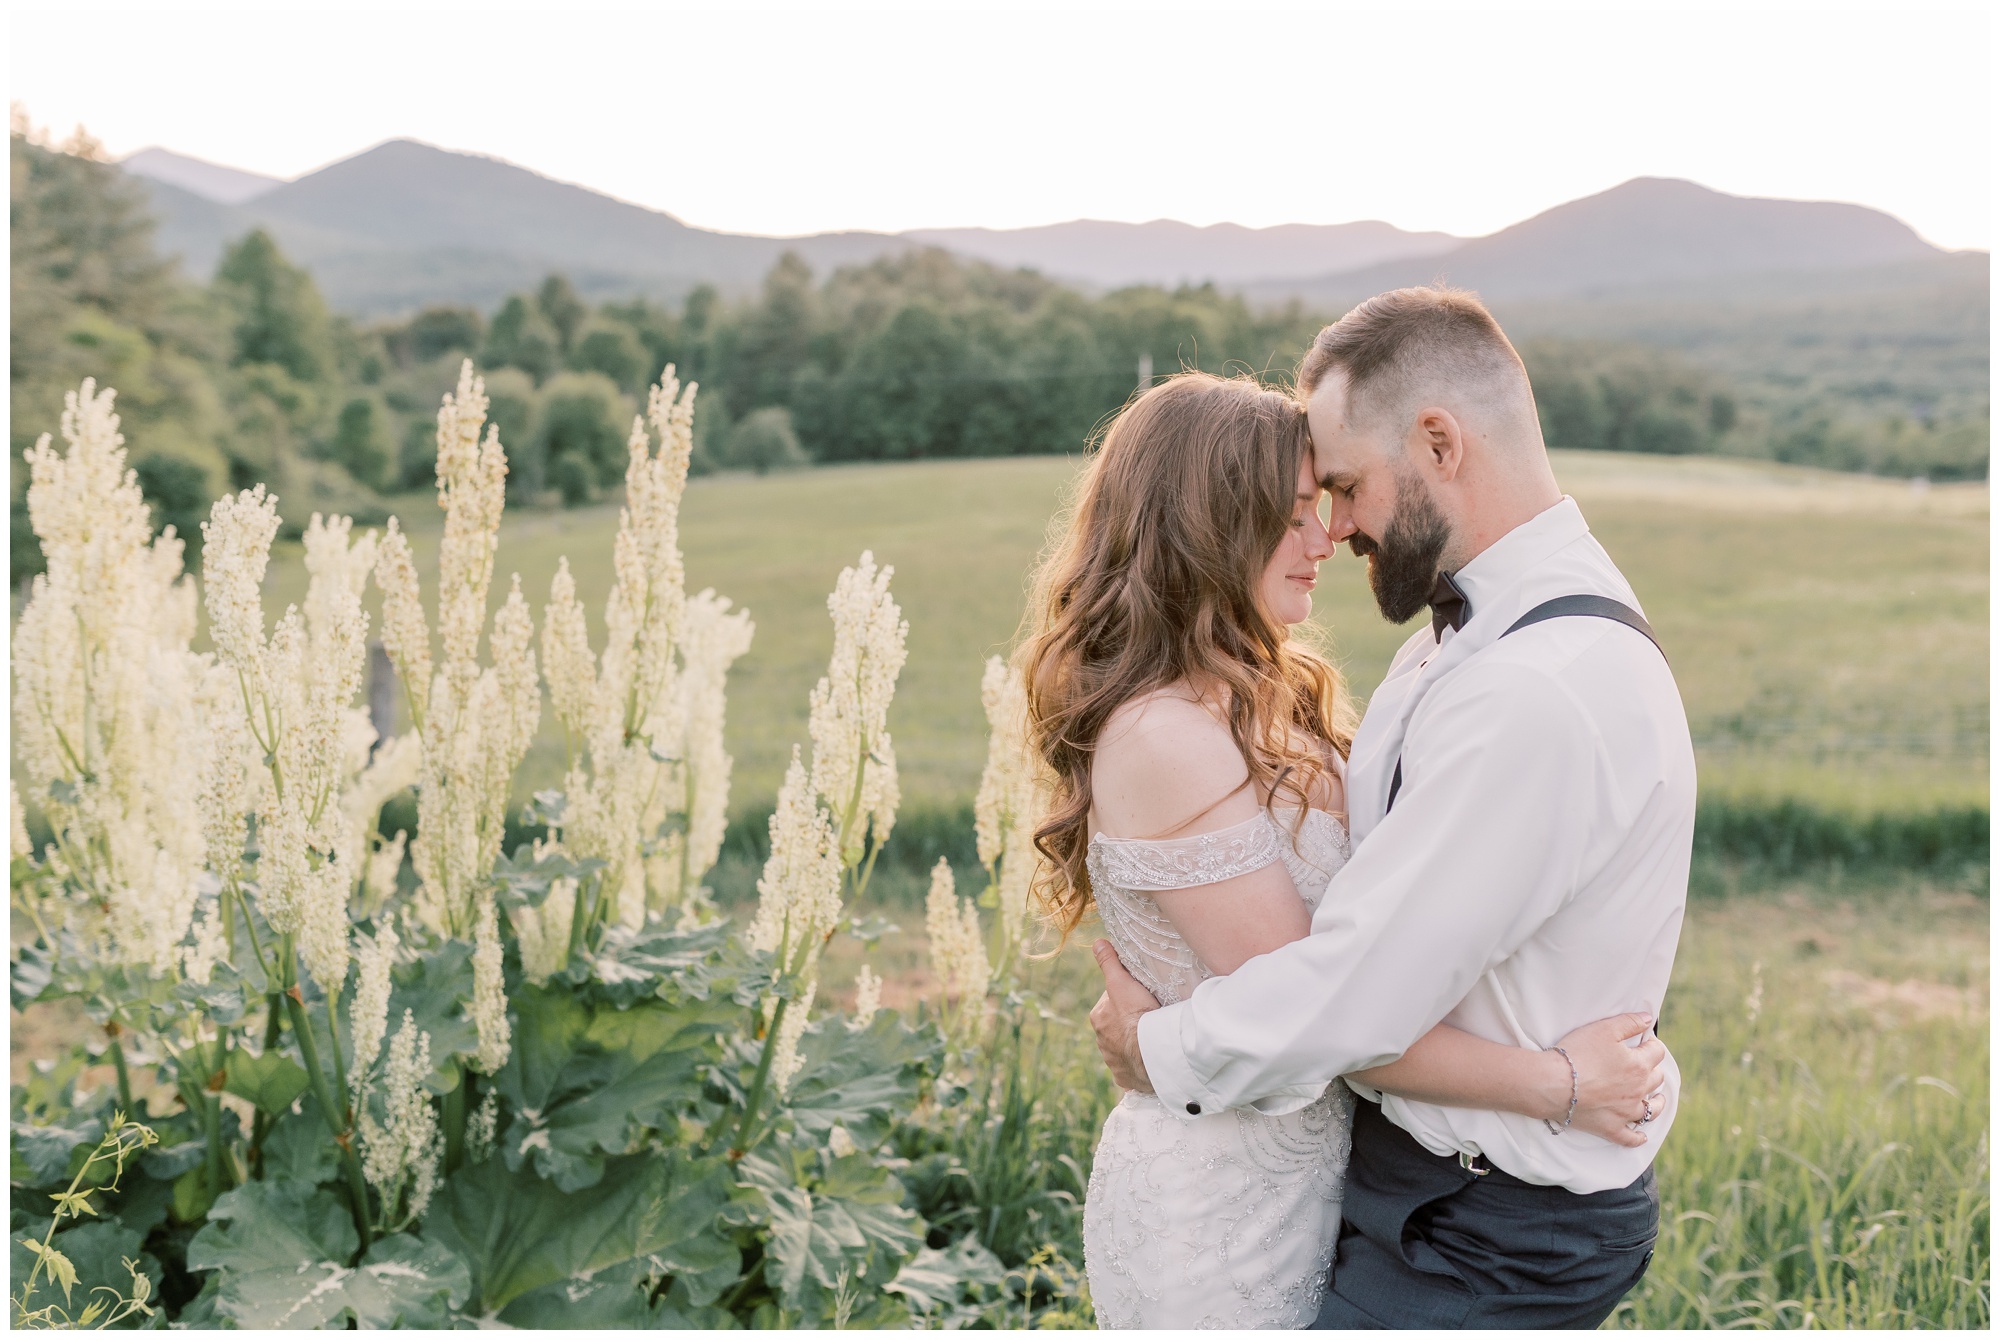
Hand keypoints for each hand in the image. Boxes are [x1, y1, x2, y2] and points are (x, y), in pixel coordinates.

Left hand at [1088, 940, 1160, 1092]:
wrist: (1151, 1052)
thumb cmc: (1137, 1014)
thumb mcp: (1122, 982)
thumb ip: (1109, 963)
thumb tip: (1097, 942)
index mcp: (1098, 1018)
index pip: (1112, 1002)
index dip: (1127, 997)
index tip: (1143, 997)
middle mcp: (1101, 1041)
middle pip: (1117, 1026)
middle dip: (1130, 1023)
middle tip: (1151, 1017)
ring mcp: (1113, 1061)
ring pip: (1124, 1048)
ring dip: (1135, 1044)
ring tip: (1154, 1038)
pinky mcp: (1126, 1078)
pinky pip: (1132, 1070)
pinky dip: (1140, 1065)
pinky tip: (1151, 1060)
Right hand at [1550, 1012, 1668, 1147]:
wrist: (1553, 1084)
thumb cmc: (1577, 1054)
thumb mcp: (1603, 1029)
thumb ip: (1629, 1022)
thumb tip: (1649, 1020)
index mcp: (1639, 1065)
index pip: (1657, 1052)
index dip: (1651, 1043)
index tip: (1643, 1041)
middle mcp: (1638, 1090)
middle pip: (1656, 1079)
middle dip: (1652, 1069)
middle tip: (1642, 1065)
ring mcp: (1626, 1112)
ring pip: (1651, 1110)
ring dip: (1655, 1102)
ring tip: (1654, 1099)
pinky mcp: (1611, 1128)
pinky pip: (1630, 1138)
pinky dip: (1638, 1138)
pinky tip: (1641, 1136)